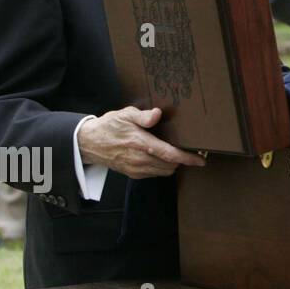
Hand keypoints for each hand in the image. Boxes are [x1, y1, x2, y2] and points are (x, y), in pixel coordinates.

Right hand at [79, 106, 206, 178]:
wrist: (89, 143)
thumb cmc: (109, 126)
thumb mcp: (125, 114)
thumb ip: (143, 116)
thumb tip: (157, 114)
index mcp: (140, 144)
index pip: (169, 155)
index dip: (187, 158)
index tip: (201, 160)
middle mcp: (139, 159)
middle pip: (170, 165)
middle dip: (181, 160)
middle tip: (189, 151)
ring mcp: (135, 168)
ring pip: (163, 171)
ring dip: (172, 164)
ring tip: (175, 153)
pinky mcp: (132, 174)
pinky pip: (154, 174)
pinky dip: (161, 168)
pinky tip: (161, 157)